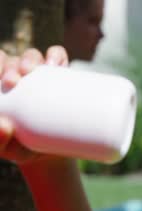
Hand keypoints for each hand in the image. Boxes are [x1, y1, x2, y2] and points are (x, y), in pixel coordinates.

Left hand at [0, 46, 67, 163]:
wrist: (55, 149)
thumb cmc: (23, 148)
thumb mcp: (8, 149)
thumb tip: (2, 125)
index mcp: (0, 88)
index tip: (0, 82)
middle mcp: (17, 76)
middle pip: (10, 60)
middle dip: (9, 65)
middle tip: (13, 82)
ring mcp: (40, 75)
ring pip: (32, 56)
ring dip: (30, 58)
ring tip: (32, 71)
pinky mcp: (61, 76)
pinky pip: (58, 56)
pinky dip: (56, 55)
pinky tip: (55, 64)